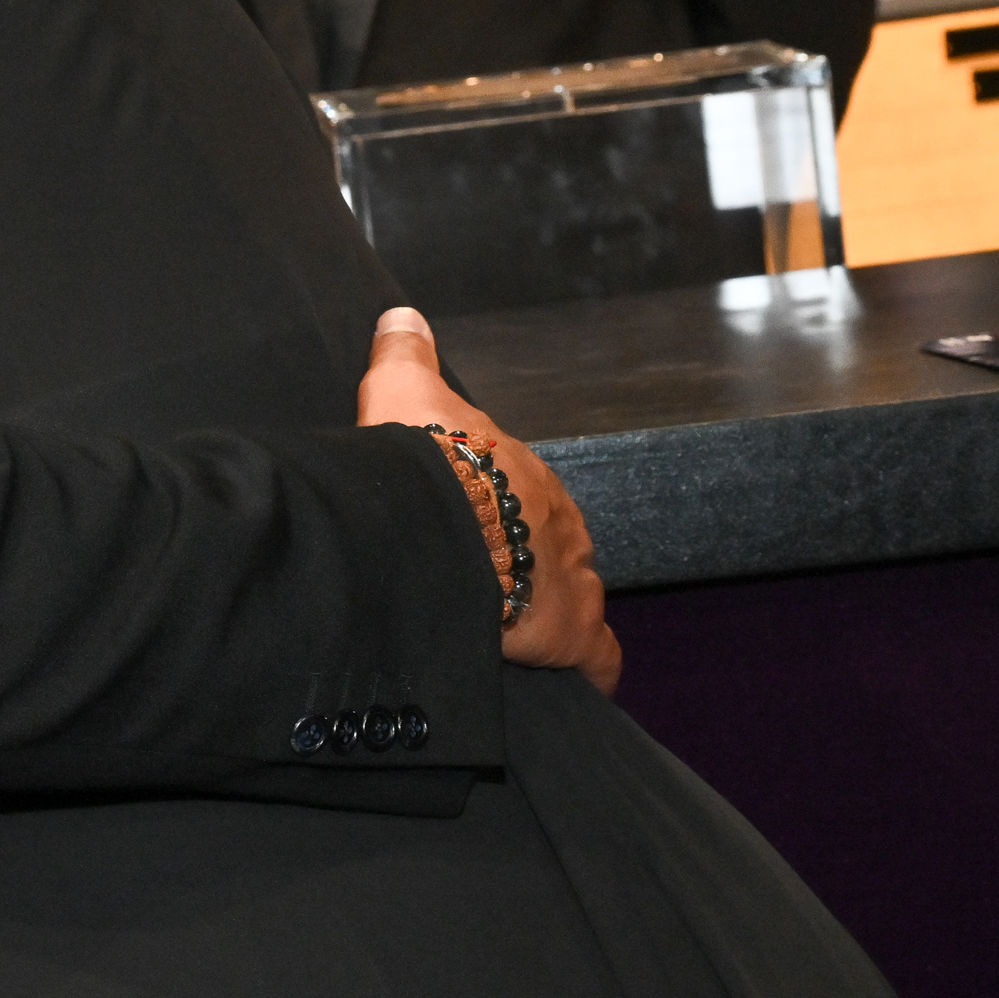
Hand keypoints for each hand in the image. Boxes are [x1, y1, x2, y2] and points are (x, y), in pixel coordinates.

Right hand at [358, 306, 620, 696]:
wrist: (437, 521)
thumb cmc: (420, 462)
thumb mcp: (403, 391)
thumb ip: (406, 356)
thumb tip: (402, 318)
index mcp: (521, 471)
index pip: (518, 491)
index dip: (494, 509)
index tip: (471, 525)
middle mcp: (558, 523)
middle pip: (551, 544)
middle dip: (526, 561)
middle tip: (485, 580)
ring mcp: (571, 576)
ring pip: (574, 594)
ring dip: (550, 610)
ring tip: (515, 630)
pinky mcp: (572, 631)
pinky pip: (596, 655)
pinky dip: (587, 667)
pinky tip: (572, 679)